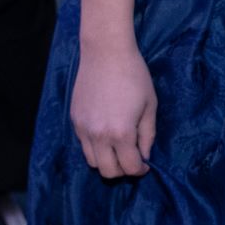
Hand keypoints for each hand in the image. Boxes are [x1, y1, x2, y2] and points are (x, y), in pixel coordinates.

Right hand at [70, 42, 156, 178]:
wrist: (106, 53)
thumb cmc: (134, 76)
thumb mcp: (149, 106)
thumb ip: (147, 135)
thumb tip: (144, 154)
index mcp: (121, 133)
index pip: (129, 167)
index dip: (140, 169)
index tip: (145, 164)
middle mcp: (98, 136)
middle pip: (108, 172)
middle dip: (122, 170)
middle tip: (132, 159)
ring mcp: (83, 129)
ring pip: (92, 161)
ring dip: (107, 160)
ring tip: (118, 147)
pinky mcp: (74, 120)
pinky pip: (83, 145)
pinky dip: (95, 147)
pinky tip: (106, 133)